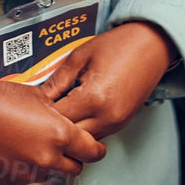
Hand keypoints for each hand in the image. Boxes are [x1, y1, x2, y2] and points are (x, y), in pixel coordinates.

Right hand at [0, 79, 107, 184]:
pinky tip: (14, 151)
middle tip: (66, 146)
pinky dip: (24, 168)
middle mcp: (48, 158)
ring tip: (30, 143)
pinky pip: (26, 178)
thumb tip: (62, 116)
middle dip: (73, 157)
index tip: (96, 148)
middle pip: (75, 168)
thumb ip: (56, 110)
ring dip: (47, 162)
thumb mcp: (37, 95)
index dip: (96, 149)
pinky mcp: (10, 181)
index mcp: (60, 135)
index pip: (92, 151)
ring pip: (49, 173)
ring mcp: (28, 173)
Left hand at [37, 22, 177, 140]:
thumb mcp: (81, 56)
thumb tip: (39, 96)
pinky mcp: (121, 123)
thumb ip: (58, 79)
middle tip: (41, 112)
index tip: (32, 106)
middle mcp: (106, 116)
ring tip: (58, 112)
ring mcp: (116, 123)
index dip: (41, 113)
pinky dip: (83, 128)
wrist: (153, 45)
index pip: (57, 118)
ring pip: (82, 140)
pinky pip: (96, 134)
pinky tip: (75, 113)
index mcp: (94, 97)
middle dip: (53, 126)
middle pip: (69, 136)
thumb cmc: (119, 45)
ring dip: (69, 130)